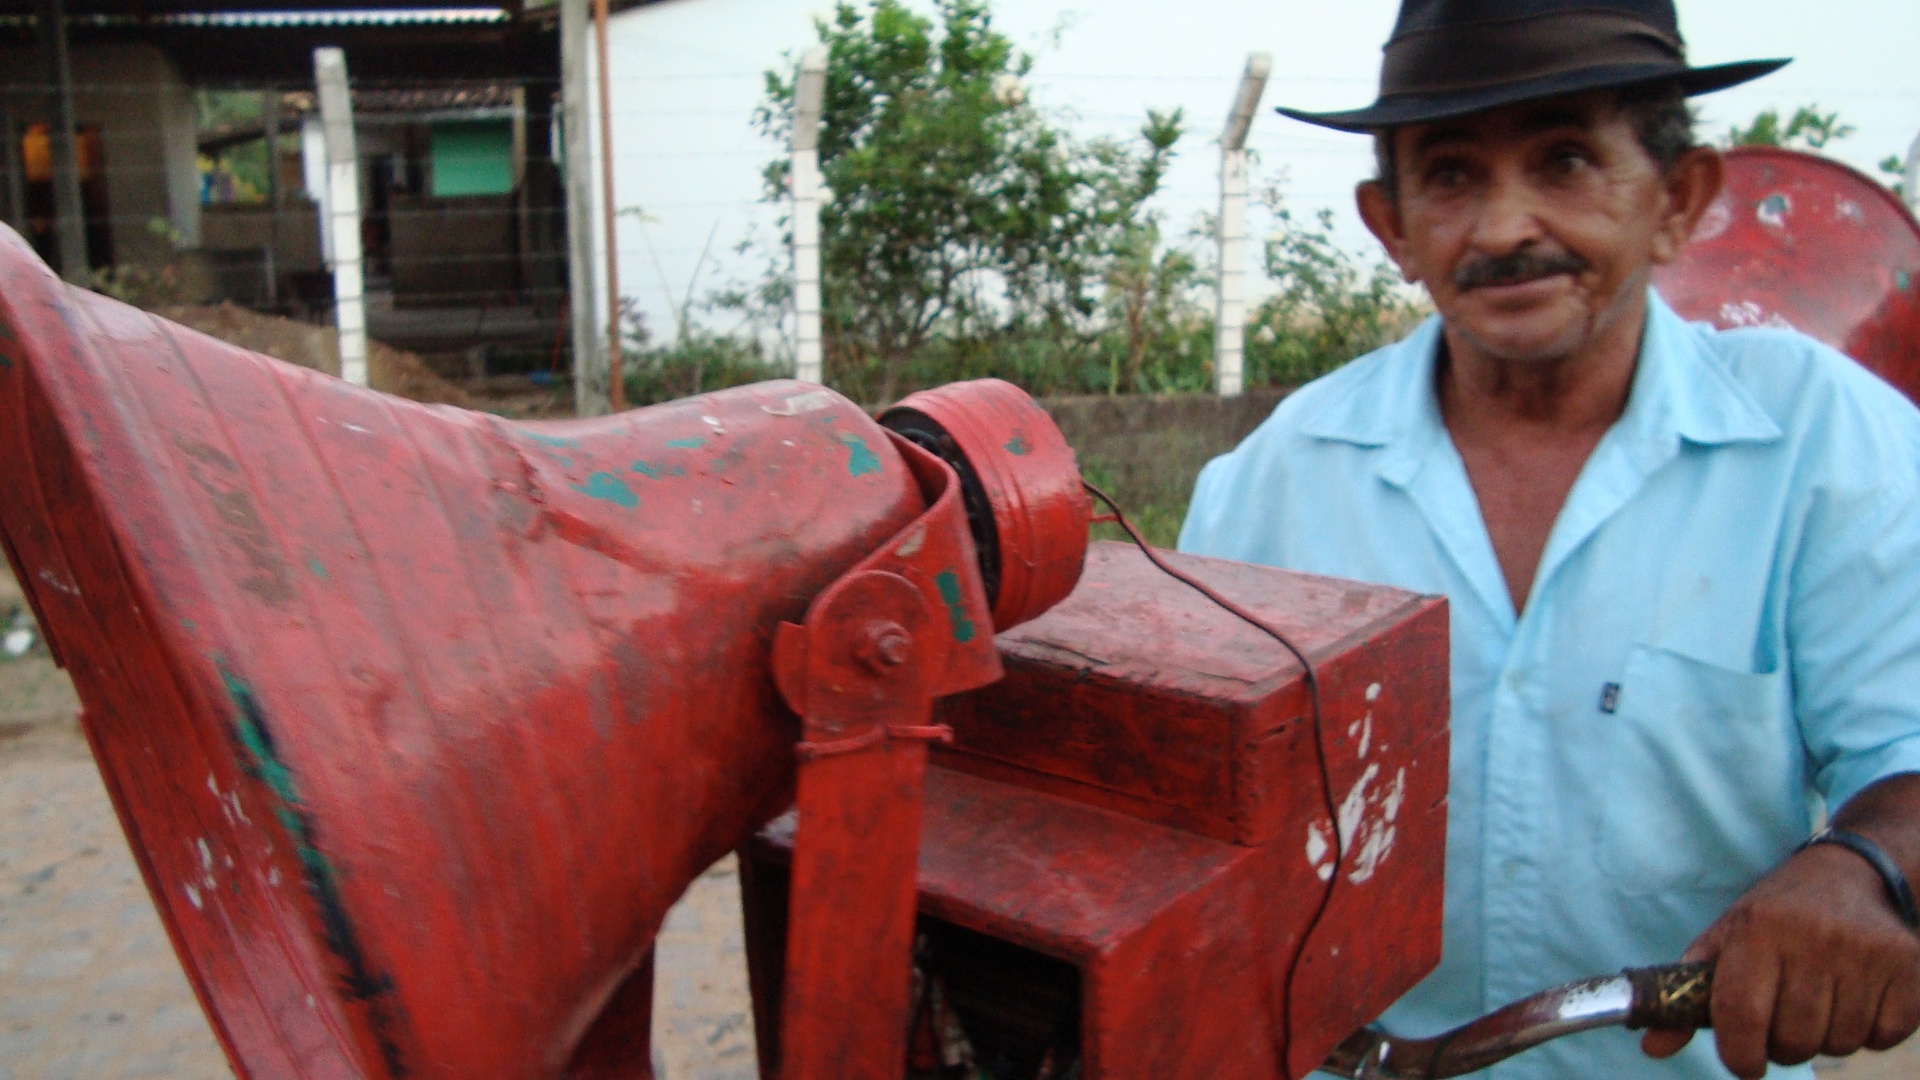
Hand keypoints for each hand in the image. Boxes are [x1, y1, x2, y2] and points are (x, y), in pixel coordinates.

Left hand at [1641, 843, 1919, 1077]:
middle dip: (1782, 1045)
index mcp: (1758, 931)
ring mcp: (1865, 955)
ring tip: (1819, 999)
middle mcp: (1813, 940)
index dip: (1739, 1054)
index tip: (1743, 1063)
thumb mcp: (1724, 940)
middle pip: (1792, 1040)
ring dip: (1824, 1037)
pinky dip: (1867, 1031)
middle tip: (1783, 1018)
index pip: (1740, 1015)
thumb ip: (1687, 996)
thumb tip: (1652, 1047)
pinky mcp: (1908, 969)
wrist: (1850, 875)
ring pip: (1838, 1043)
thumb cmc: (1774, 916)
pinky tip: (1855, 996)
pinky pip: (1882, 1038)